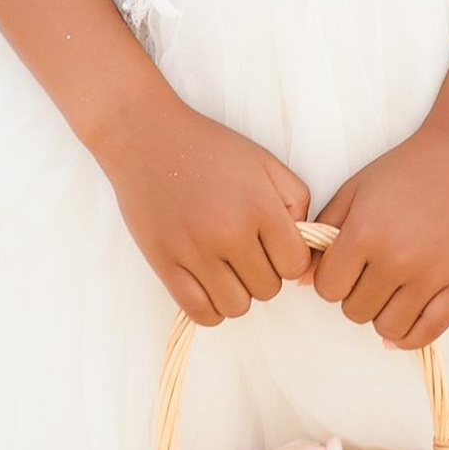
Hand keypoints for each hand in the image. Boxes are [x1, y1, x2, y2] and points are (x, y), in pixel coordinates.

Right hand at [101, 92, 313, 325]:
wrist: (145, 136)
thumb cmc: (208, 147)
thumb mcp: (263, 160)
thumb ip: (295, 200)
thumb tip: (303, 244)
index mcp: (259, 205)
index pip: (295, 265)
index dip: (288, 258)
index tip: (272, 244)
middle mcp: (229, 232)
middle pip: (268, 289)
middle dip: (262, 272)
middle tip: (244, 249)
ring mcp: (195, 251)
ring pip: (237, 306)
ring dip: (237, 291)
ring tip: (225, 266)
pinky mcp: (165, 264)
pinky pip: (201, 313)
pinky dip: (210, 307)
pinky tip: (206, 282)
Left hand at [308, 120, 448, 347]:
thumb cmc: (405, 170)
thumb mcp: (355, 188)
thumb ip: (324, 230)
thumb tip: (304, 281)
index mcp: (365, 232)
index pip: (327, 287)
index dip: (330, 279)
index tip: (343, 266)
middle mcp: (395, 258)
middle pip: (354, 311)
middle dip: (355, 294)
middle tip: (368, 272)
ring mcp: (429, 275)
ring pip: (387, 327)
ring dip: (380, 313)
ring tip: (388, 290)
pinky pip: (427, 333)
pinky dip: (409, 336)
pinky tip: (403, 322)